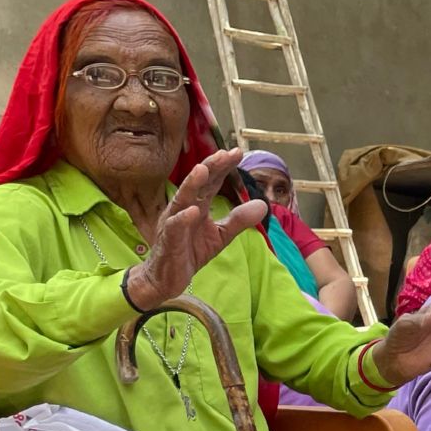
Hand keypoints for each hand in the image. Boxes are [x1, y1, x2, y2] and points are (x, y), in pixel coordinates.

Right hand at [127, 149, 269, 308]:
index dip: (223, 167)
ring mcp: (173, 222)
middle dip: (211, 166)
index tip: (237, 152)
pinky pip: (174, 227)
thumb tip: (264, 205)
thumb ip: (239, 220)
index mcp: (197, 205)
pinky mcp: (168, 240)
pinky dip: (182, 219)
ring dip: (192, 184)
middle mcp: (183, 208)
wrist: (166, 278)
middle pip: (197, 183)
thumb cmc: (190, 251)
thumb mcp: (220, 235)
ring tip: (203, 168)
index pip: (211, 181)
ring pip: (181, 199)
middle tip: (225, 153)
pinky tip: (192, 211)